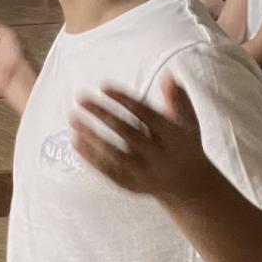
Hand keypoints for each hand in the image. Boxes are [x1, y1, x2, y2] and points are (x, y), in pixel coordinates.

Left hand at [70, 76, 215, 200]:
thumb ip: (177, 100)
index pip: (146, 115)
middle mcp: (159, 158)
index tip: (103, 86)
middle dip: (102, 114)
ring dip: (91, 137)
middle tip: (80, 98)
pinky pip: (107, 171)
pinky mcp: (131, 186)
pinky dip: (90, 157)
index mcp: (174, 138)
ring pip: (114, 154)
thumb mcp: (188, 122)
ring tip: (73, 118)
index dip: (124, 100)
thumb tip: (167, 75)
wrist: (188, 186)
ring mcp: (144, 175)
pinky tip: (75, 141)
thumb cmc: (184, 144)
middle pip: (127, 133)